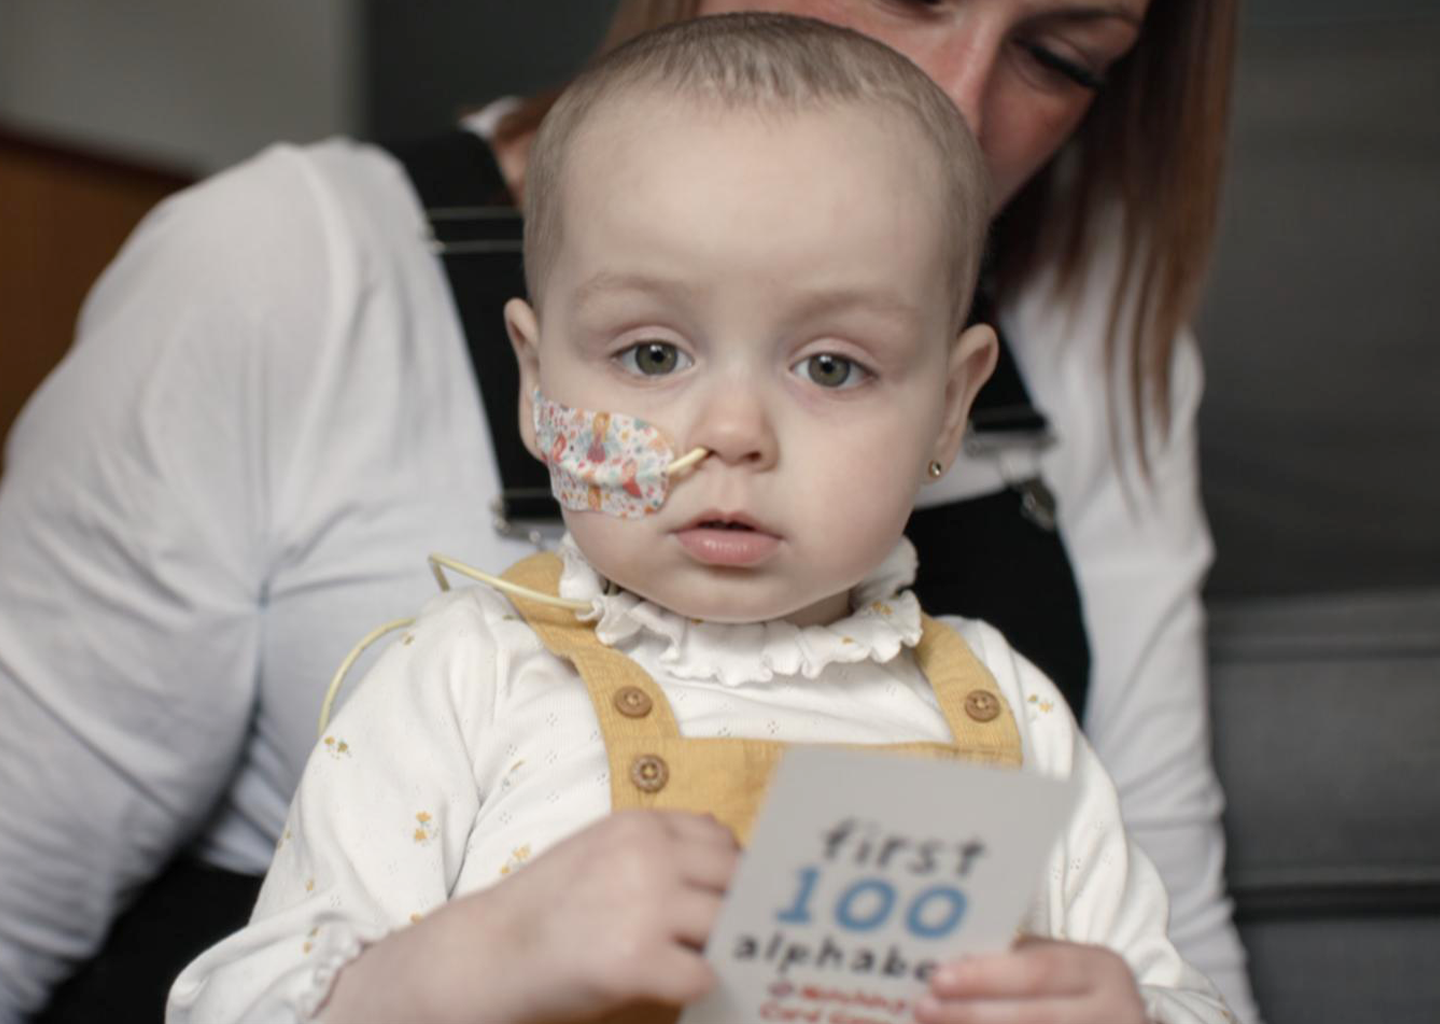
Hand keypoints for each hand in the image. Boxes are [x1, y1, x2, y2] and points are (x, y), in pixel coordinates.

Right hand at [323, 810, 738, 1023]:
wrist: (486, 953)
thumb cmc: (547, 908)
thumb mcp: (601, 850)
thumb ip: (657, 849)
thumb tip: (729, 860)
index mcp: (640, 826)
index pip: (724, 839)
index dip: (731, 874)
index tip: (729, 899)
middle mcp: (648, 856)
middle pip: (738, 878)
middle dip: (739, 908)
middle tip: (732, 936)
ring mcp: (645, 906)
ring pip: (730, 924)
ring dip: (724, 947)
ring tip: (708, 960)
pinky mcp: (637, 961)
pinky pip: (704, 974)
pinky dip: (699, 985)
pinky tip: (677, 985)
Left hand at [915, 937, 1146, 1023]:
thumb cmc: (1073, 995)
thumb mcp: (1059, 970)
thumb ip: (1013, 964)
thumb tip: (948, 965)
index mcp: (1102, 970)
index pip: (1039, 970)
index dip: (987, 976)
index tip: (938, 979)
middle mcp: (1117, 1011)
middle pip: (1035, 1017)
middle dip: (973, 1014)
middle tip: (923, 1009)